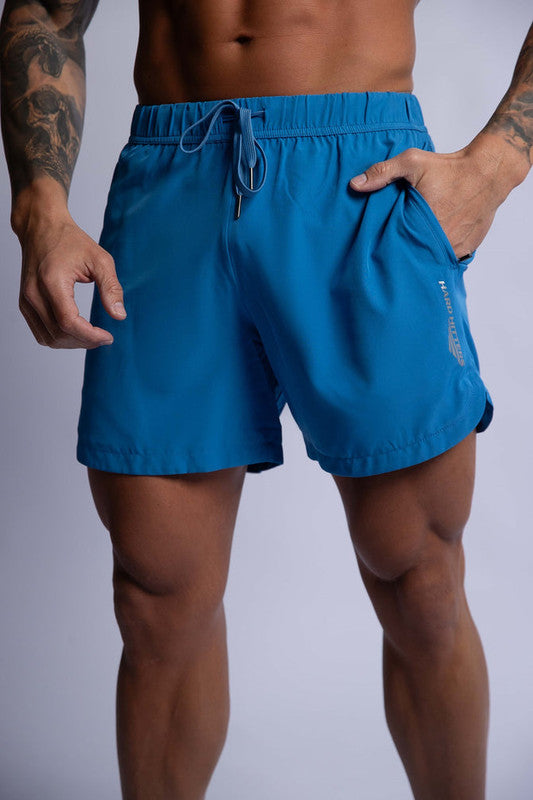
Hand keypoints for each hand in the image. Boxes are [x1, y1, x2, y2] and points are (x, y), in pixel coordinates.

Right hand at [19, 213, 126, 348]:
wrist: (41, 228)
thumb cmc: (70, 240)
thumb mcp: (100, 259)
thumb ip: (111, 288)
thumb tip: (119, 316)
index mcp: (51, 281)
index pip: (68, 322)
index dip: (90, 335)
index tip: (108, 336)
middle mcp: (33, 293)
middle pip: (58, 334)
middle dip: (85, 342)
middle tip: (104, 337)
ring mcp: (26, 300)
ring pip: (48, 338)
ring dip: (72, 343)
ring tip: (92, 336)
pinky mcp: (25, 304)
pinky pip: (40, 333)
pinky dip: (59, 338)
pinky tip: (76, 332)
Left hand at [348, 143, 511, 261]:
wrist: (489, 172)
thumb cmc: (449, 167)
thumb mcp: (413, 162)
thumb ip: (383, 172)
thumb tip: (355, 184)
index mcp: (424, 223)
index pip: (398, 246)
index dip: (388, 248)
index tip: (379, 248)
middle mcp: (441, 240)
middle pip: (415, 256)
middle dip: (405, 253)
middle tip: (394, 251)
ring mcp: (455, 247)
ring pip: (432, 260)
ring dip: (422, 256)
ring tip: (412, 251)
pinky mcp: (467, 249)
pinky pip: (448, 258)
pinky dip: (439, 255)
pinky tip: (431, 247)